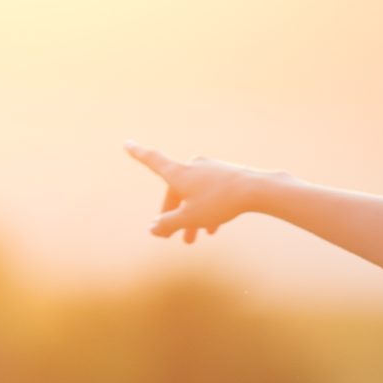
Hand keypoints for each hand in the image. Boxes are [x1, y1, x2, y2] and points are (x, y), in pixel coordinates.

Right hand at [127, 144, 265, 243]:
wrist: (256, 190)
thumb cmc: (220, 203)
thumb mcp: (189, 218)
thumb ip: (168, 224)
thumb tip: (153, 228)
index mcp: (178, 173)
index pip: (152, 161)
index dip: (138, 154)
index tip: (126, 143)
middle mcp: (192, 166)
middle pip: (176, 191)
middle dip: (174, 214)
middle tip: (174, 238)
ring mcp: (210, 169)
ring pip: (194, 194)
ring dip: (192, 216)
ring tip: (194, 240)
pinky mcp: (226, 174)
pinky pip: (211, 193)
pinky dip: (207, 209)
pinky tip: (213, 229)